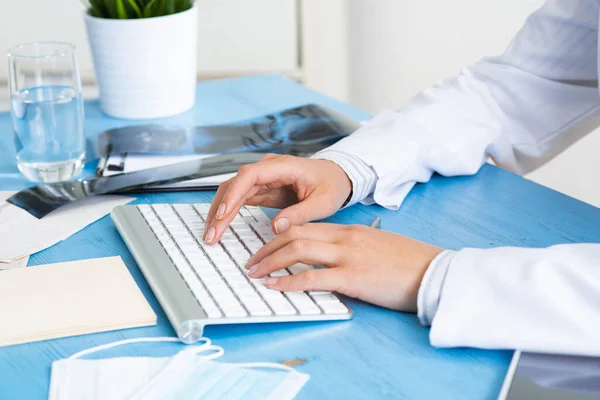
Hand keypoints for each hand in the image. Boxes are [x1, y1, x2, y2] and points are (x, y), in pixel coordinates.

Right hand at [203, 154, 351, 243]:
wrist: (338, 176)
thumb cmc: (332, 184)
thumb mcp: (323, 202)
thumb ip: (300, 214)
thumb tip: (276, 227)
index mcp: (283, 166)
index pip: (249, 176)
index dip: (233, 195)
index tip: (222, 215)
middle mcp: (268, 169)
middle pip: (235, 185)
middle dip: (219, 209)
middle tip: (211, 234)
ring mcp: (263, 178)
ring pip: (232, 192)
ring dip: (219, 213)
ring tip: (210, 235)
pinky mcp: (262, 188)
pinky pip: (239, 199)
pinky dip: (228, 213)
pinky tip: (220, 227)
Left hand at [244, 223, 442, 311]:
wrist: (434, 272)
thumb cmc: (409, 262)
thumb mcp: (377, 246)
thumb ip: (352, 248)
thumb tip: (332, 260)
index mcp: (350, 230)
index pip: (305, 227)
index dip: (279, 236)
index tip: (265, 247)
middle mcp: (345, 238)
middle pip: (295, 234)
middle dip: (267, 247)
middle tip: (250, 260)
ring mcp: (348, 256)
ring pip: (297, 250)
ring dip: (270, 261)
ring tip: (255, 272)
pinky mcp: (353, 277)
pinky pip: (313, 278)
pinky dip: (289, 282)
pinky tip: (274, 287)